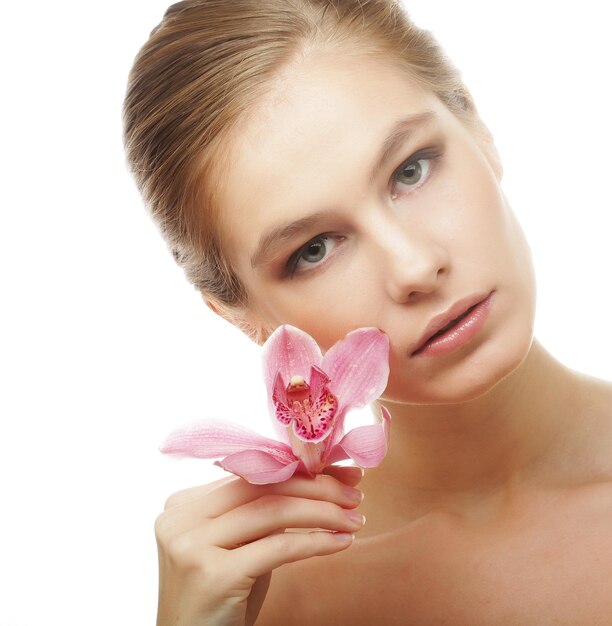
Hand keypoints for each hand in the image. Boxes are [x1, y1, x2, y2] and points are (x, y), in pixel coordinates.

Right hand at [155, 465, 364, 625]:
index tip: (342, 472)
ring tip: (354, 519)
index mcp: (185, 503)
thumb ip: (266, 511)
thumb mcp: (243, 546)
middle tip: (355, 494)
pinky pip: (277, 547)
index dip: (301, 470)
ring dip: (323, 512)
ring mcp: (190, 545)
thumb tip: (324, 475)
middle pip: (263, 487)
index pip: (252, 474)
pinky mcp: (211, 575)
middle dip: (317, 486)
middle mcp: (180, 518)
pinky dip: (316, 541)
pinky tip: (341, 543)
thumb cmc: (223, 599)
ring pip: (273, 511)